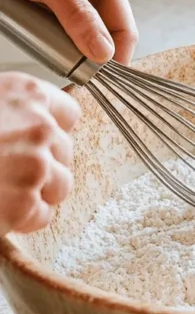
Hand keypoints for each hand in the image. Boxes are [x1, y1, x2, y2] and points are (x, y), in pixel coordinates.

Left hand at [0, 0, 137, 63]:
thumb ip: (77, 15)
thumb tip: (103, 50)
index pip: (123, 23)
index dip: (115, 53)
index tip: (96, 77)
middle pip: (106, 32)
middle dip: (90, 51)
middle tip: (70, 69)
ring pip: (86, 35)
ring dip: (71, 47)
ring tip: (51, 47)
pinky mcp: (56, 3)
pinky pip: (66, 31)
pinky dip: (56, 41)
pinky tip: (43, 38)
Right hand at [0, 72, 79, 233]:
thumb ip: (10, 112)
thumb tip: (23, 127)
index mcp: (25, 94)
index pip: (68, 112)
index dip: (53, 131)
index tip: (40, 142)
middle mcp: (39, 126)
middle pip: (64, 152)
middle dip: (43, 166)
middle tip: (8, 173)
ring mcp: (36, 166)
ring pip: (60, 185)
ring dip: (36, 193)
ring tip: (2, 191)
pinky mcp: (26, 203)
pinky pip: (41, 215)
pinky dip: (22, 219)